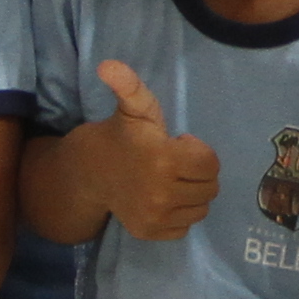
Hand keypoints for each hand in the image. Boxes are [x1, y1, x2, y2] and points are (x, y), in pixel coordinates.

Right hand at [81, 62, 221, 239]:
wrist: (88, 172)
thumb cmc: (120, 136)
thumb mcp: (131, 107)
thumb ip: (128, 85)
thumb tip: (108, 65)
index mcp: (163, 159)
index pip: (210, 163)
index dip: (197, 150)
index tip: (178, 143)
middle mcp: (161, 193)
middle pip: (209, 187)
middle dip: (198, 172)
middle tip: (175, 162)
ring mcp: (155, 216)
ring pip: (201, 208)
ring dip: (192, 193)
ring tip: (170, 179)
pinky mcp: (150, 232)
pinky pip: (185, 226)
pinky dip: (180, 213)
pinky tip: (163, 197)